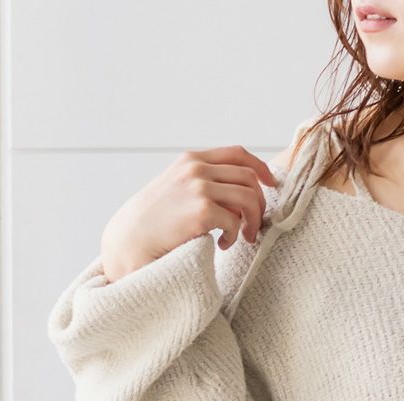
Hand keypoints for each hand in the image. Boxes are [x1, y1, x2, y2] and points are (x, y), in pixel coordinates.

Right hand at [100, 144, 279, 281]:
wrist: (131, 239)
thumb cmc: (156, 220)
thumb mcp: (177, 188)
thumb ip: (204, 182)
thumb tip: (242, 194)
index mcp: (192, 160)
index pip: (238, 153)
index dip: (261, 168)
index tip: (272, 185)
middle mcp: (196, 168)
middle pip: (249, 177)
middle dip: (260, 204)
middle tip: (253, 226)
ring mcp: (199, 187)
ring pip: (249, 198)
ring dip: (253, 221)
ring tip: (243, 237)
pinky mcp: (202, 211)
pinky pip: (236, 222)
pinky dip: (234, 237)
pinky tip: (221, 245)